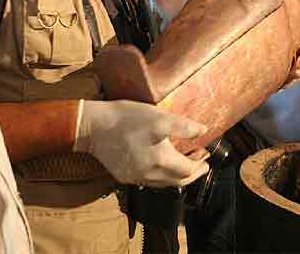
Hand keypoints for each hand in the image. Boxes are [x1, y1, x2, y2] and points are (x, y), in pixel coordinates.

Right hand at [74, 99, 209, 186]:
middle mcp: (149, 174)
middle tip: (201, 162)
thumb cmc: (126, 118)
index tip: (206, 155)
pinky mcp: (124, 175)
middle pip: (178, 181)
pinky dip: (161, 175)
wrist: (93, 126)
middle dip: (192, 173)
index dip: (200, 164)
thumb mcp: (158, 117)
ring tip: (184, 161)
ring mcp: (135, 177)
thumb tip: (203, 130)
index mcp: (160, 160)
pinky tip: (161, 163)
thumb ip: (183, 126)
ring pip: (163, 183)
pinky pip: (148, 180)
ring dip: (177, 174)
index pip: (188, 171)